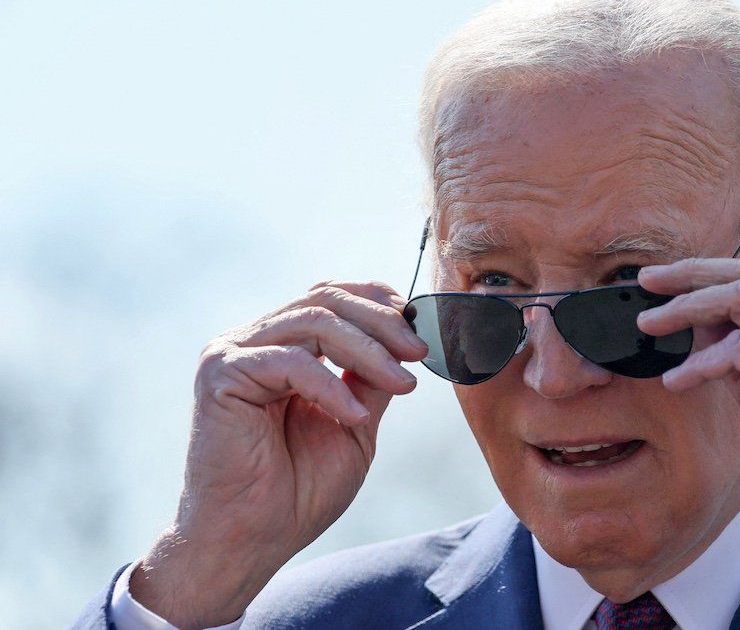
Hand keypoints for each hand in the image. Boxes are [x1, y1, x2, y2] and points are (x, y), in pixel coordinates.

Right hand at [130, 281, 426, 627]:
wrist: (252, 539)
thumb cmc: (298, 491)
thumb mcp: (354, 423)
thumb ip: (371, 378)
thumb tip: (408, 340)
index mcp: (282, 346)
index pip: (331, 297)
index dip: (378, 303)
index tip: (421, 330)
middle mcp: (254, 341)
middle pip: (326, 298)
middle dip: (382, 323)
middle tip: (419, 354)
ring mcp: (233, 352)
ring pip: (314, 321)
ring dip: (368, 350)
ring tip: (402, 384)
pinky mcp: (221, 374)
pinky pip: (290, 361)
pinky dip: (332, 385)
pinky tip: (355, 415)